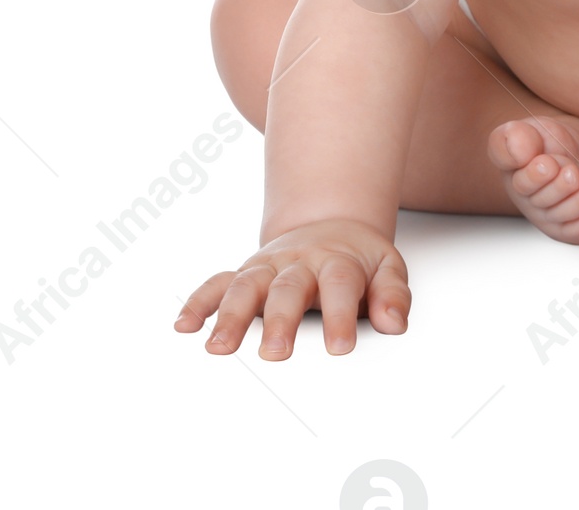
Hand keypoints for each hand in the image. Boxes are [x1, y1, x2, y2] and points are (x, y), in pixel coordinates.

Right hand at [174, 218, 408, 359]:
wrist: (332, 224)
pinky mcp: (246, 272)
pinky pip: (218, 282)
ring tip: (219, 348)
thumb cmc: (358, 258)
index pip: (339, 286)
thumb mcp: (387, 268)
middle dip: (281, 320)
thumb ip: (392, 294)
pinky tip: (184, 325)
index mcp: (337, 260)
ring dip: (230, 314)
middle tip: (276, 353)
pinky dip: (199, 301)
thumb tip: (394, 323)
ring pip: (246, 285)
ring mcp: (269, 266)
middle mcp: (299, 262)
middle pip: (288, 288)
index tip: (340, 348)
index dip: (341, 316)